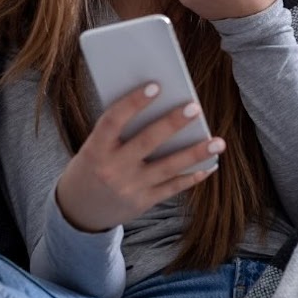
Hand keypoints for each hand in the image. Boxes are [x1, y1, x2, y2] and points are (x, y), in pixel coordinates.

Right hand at [55, 81, 224, 232]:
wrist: (79, 212)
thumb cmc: (91, 167)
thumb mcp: (93, 147)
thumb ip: (120, 132)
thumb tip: (161, 108)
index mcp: (95, 149)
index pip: (113, 120)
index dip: (133, 102)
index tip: (155, 85)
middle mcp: (112, 169)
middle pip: (147, 142)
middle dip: (172, 124)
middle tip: (195, 108)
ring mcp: (129, 188)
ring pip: (168, 168)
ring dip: (195, 153)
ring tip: (218, 141)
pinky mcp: (143, 203)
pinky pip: (172, 188)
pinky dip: (192, 176)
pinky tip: (209, 164)